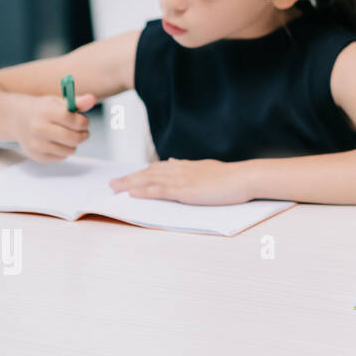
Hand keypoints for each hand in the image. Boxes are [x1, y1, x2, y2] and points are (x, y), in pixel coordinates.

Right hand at [13, 92, 96, 161]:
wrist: (16, 118)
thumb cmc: (42, 109)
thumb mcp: (58, 101)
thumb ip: (77, 102)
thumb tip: (92, 99)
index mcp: (46, 112)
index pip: (76, 122)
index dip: (84, 122)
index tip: (82, 120)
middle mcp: (39, 129)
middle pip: (74, 139)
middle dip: (83, 135)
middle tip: (82, 131)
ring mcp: (36, 144)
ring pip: (70, 150)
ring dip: (73, 143)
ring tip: (67, 135)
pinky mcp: (36, 155)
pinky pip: (61, 157)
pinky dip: (64, 151)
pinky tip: (56, 142)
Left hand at [109, 158, 248, 204]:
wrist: (244, 177)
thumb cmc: (232, 176)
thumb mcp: (208, 167)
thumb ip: (190, 166)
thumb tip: (173, 161)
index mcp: (187, 166)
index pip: (159, 168)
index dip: (142, 172)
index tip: (130, 176)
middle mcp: (181, 170)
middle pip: (149, 173)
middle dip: (129, 177)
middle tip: (112, 183)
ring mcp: (182, 180)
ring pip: (149, 181)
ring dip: (130, 184)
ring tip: (114, 187)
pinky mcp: (185, 191)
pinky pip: (159, 191)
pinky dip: (144, 192)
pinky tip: (132, 194)